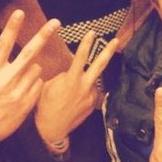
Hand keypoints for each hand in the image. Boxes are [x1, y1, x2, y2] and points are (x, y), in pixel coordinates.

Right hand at [0, 10, 59, 144]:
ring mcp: (19, 90)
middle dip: (43, 35)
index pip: (3, 44)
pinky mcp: (28, 101)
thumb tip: (14, 52)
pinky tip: (23, 93)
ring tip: (18, 83)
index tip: (19, 12)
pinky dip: (34, 85)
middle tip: (55, 22)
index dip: (12, 27)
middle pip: (29, 52)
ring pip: (36, 69)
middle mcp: (7, 78)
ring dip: (32, 71)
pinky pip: (39, 84)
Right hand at [35, 30, 117, 146]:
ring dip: (87, 79)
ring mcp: (90, 96)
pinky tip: (74, 99)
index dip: (86, 44)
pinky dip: (84, 91)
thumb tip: (71, 72)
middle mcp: (84, 86)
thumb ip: (62, 76)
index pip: (80, 57)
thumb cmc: (45, 105)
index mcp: (71, 80)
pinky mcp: (93, 104)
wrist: (51, 129)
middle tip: (116, 40)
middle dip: (108, 51)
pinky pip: (91, 92)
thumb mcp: (48, 86)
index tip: (92, 32)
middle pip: (100, 65)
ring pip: (93, 80)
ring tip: (72, 90)